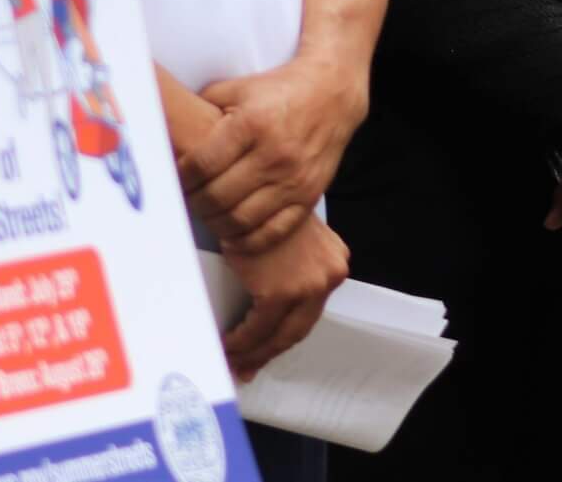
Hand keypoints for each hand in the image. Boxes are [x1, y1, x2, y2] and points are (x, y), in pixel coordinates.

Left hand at [179, 60, 364, 252]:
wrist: (332, 93)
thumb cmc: (280, 90)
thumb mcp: (238, 88)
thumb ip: (204, 107)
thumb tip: (172, 129)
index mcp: (252, 123)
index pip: (203, 164)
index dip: (182, 178)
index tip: (175, 180)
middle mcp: (274, 153)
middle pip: (218, 196)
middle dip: (194, 203)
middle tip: (186, 200)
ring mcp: (294, 178)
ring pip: (241, 219)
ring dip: (216, 224)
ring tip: (208, 215)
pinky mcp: (309, 195)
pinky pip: (273, 232)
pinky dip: (248, 240)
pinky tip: (234, 233)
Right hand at [219, 212, 346, 379]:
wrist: (245, 194)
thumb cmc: (258, 211)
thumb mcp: (285, 239)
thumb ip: (288, 268)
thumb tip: (265, 299)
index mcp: (333, 263)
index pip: (310, 310)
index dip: (285, 334)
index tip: (266, 350)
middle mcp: (328, 276)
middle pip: (297, 328)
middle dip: (269, 351)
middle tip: (247, 367)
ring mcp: (308, 286)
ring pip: (280, 334)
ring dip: (253, 351)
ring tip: (233, 360)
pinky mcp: (281, 292)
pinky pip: (258, 328)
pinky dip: (242, 341)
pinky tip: (227, 346)